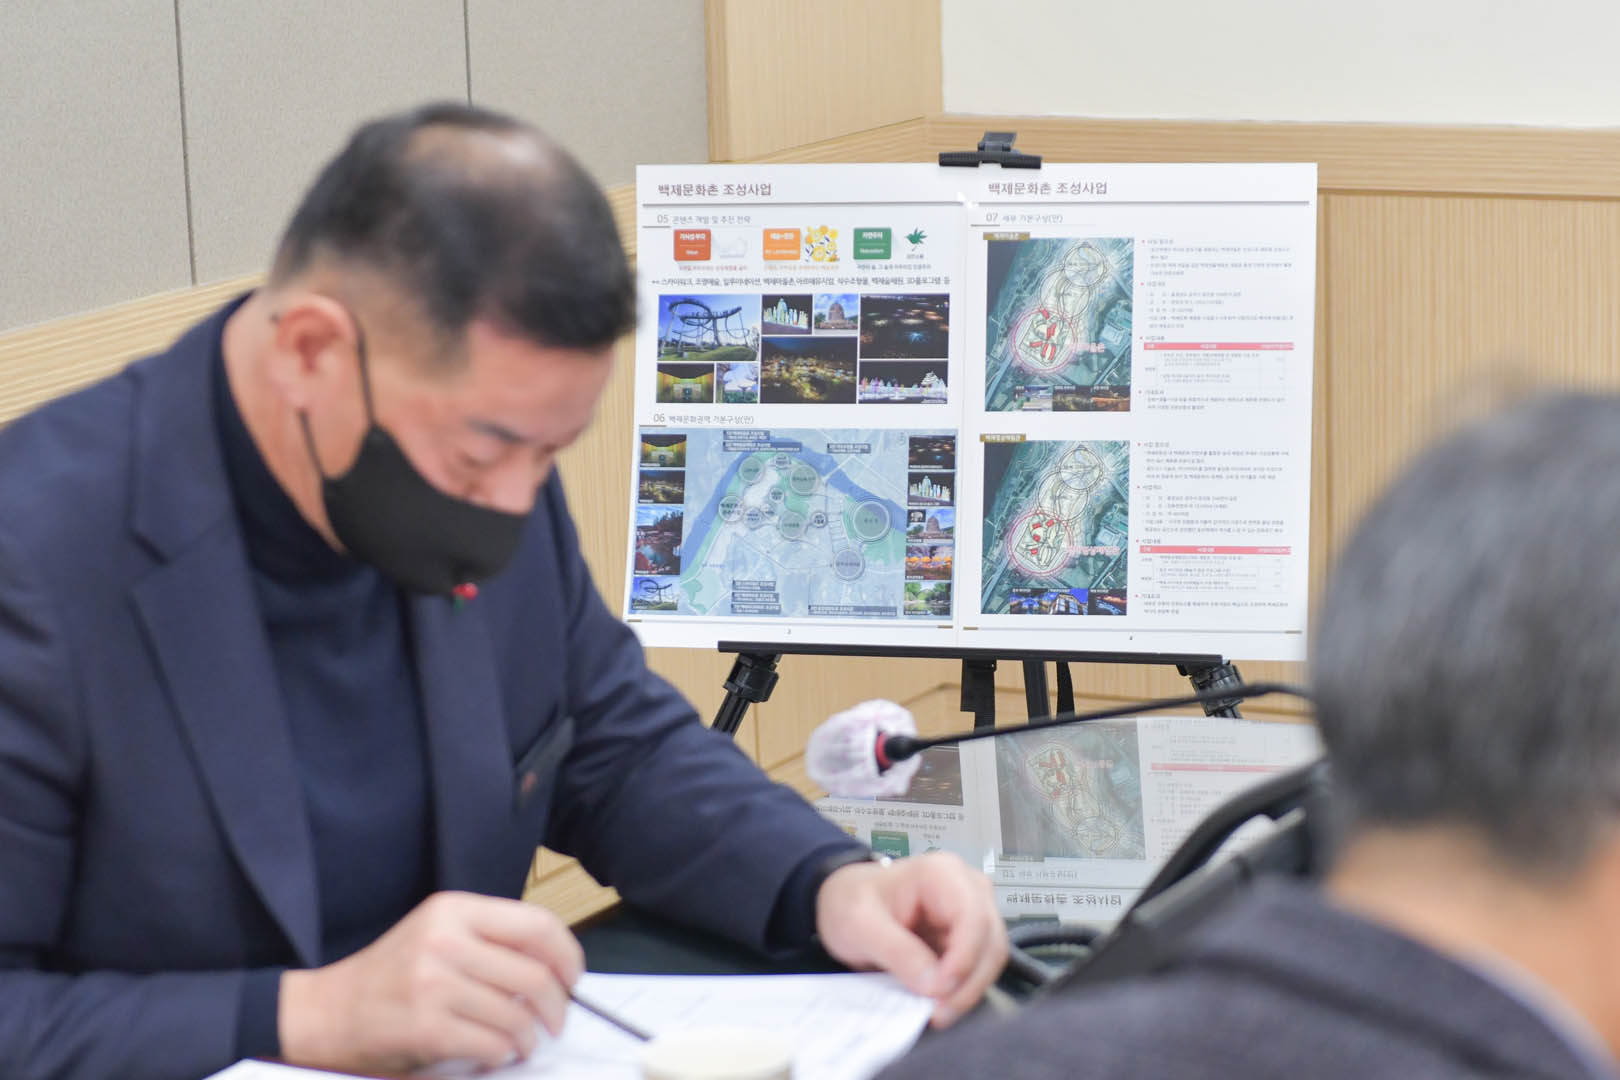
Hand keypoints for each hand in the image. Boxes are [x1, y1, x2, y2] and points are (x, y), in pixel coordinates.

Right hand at [278, 890, 584, 1074]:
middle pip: (534, 974)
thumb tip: (557, 964)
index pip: (537, 924)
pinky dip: (503, 1054)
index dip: (568, 954)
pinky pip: (492, 1044)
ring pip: (517, 1015)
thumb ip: (490, 939)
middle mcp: (445, 941)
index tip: (574, 978)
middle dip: (558, 1005)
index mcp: (454, 910)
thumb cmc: (391, 975)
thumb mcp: (438, 933)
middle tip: (557, 1020)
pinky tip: (496, 1053)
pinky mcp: (426, 1028)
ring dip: (530, 1036)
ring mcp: (433, 985)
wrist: (328, 1011)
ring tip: (524, 1041)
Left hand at [814, 852, 1004, 1028]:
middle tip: (937, 1012)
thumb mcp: (860, 924)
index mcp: (941, 873)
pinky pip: (978, 969)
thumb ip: (897, 951)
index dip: (963, 958)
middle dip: (967, 983)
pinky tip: (938, 1002)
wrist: (848, 902)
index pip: (972, 917)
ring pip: (990, 959)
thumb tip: (935, 985)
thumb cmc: (852, 901)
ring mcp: (972, 912)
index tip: (940, 991)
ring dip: (967, 990)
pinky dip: (962, 990)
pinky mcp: (969, 937)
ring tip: (936, 1011)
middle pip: (989, 941)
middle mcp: (967, 888)